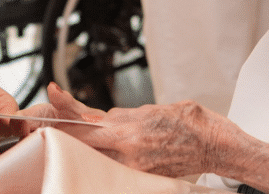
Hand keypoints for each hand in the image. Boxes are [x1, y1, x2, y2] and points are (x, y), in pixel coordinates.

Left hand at [23, 83, 228, 178]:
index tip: (53, 92)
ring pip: (97, 153)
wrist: (216, 145)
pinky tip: (106, 142)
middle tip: (52, 114)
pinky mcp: (142, 176)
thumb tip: (101, 119)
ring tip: (83, 126)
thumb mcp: (152, 108)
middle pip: (83, 140)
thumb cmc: (192, 123)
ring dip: (86, 140)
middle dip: (66, 126)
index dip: (65, 106)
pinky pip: (115, 163)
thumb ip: (123, 116)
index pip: (84, 121)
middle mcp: (128, 153)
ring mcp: (134, 167)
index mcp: (129, 131)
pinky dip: (106, 152)